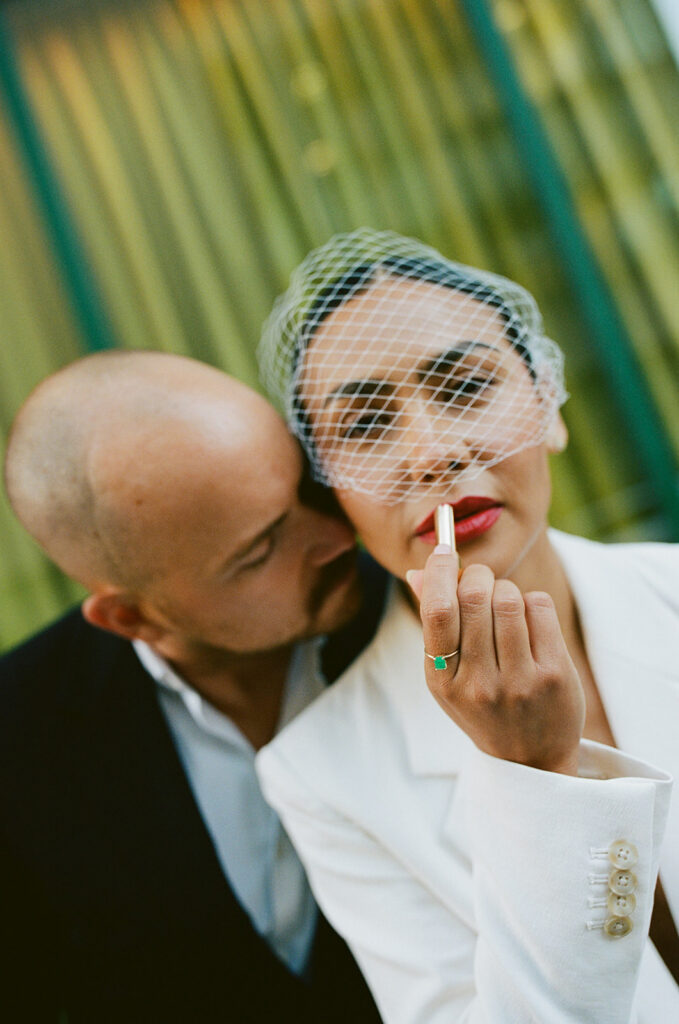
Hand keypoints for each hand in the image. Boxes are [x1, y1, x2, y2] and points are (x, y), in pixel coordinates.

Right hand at [407, 548, 585, 774]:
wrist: (530, 758)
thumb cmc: (482, 705)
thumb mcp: (447, 675)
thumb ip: (434, 624)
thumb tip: (419, 571)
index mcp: (442, 680)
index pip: (437, 611)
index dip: (439, 572)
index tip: (444, 551)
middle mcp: (478, 683)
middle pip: (475, 598)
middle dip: (477, 576)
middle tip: (480, 581)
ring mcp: (519, 681)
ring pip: (510, 599)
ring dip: (505, 588)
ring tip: (505, 604)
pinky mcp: (554, 675)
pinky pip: (540, 607)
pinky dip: (532, 602)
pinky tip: (528, 621)